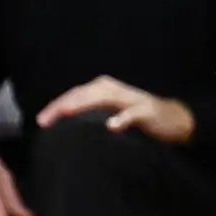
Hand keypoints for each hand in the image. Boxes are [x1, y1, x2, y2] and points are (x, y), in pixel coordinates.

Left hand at [38, 78, 193, 145]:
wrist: (174, 119)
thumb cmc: (135, 117)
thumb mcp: (109, 113)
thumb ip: (89, 115)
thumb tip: (62, 126)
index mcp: (103, 89)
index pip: (74, 95)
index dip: (56, 106)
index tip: (41, 122)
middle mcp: (113, 89)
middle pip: (83, 94)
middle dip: (62, 106)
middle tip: (45, 120)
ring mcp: (131, 99)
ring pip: (103, 98)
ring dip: (84, 105)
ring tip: (66, 114)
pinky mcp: (147, 110)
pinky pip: (133, 113)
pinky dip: (122, 118)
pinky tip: (111, 126)